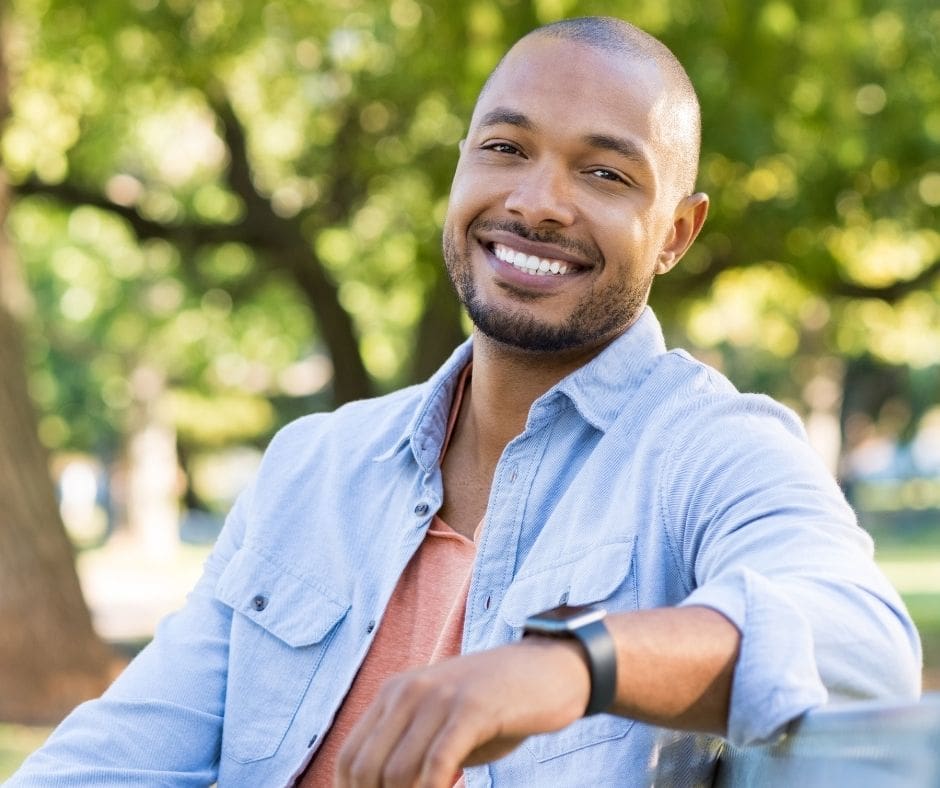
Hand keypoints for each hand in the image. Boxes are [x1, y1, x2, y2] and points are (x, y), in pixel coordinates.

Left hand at [334, 637, 589, 787]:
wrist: (550, 669)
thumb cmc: (497, 706)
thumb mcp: (444, 722)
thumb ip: (412, 749)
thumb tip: (386, 786)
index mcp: (395, 693)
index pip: (349, 757)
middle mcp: (409, 690)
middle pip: (366, 769)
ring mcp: (440, 697)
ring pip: (397, 771)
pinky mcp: (472, 708)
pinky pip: (437, 763)